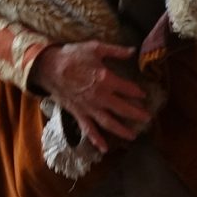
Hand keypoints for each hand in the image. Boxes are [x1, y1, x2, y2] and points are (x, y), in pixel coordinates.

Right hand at [31, 41, 149, 153]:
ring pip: (109, 123)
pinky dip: (96, 140)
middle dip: (137, 114)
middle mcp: (100, 97)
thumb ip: (116, 51)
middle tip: (148, 119)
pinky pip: (88, 129)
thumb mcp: (95, 47)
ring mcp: (89, 108)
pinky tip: (104, 148)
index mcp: (106, 80)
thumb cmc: (72, 56)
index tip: (144, 95)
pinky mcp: (78, 114)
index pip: (128, 89)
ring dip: (122, 130)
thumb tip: (133, 50)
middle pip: (123, 109)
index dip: (138, 93)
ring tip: (133, 136)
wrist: (48, 67)